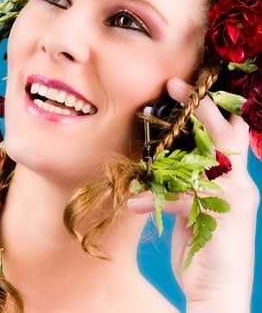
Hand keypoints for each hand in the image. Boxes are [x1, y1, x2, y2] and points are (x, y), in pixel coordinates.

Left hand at [127, 78, 259, 311]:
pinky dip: (154, 199)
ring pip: (208, 157)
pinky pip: (181, 199)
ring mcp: (233, 200)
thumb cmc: (203, 246)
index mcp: (234, 179)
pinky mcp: (218, 219)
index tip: (183, 87)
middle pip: (223, 134)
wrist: (218, 290)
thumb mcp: (196, 207)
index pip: (228, 133)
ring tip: (152, 126)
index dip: (209, 108)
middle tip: (174, 84)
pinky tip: (135, 203)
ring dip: (176, 142)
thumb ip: (188, 184)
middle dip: (200, 106)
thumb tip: (165, 166)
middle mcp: (239, 184)